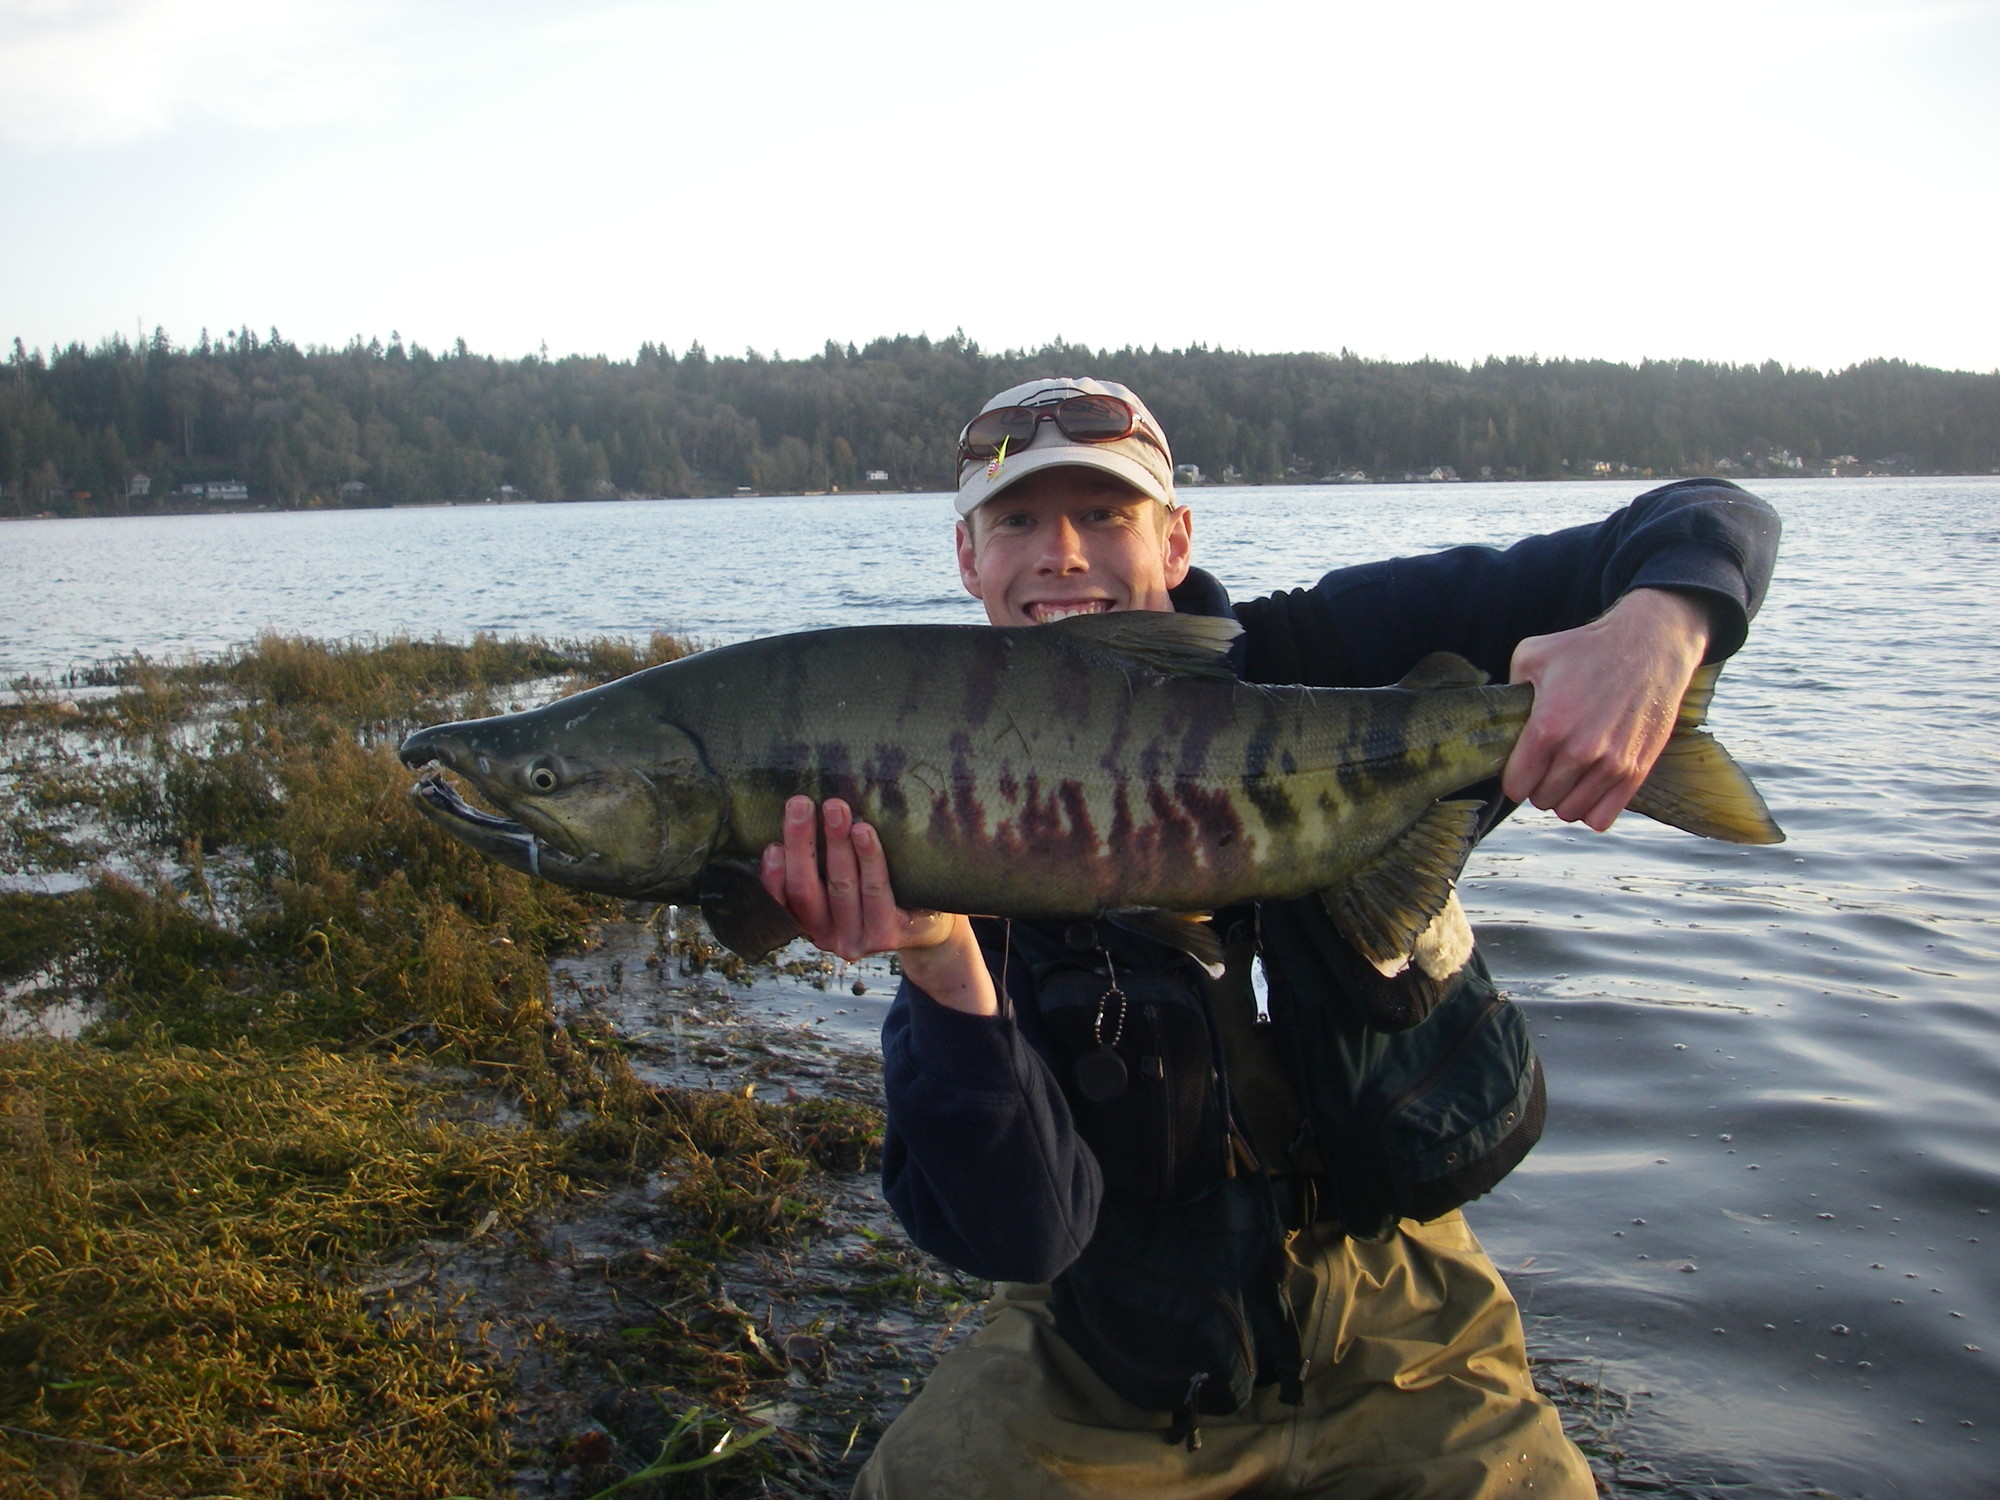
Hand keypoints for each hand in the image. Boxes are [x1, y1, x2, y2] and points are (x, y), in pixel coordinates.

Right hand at [759, 796, 996, 1014]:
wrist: (925, 926)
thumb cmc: (875, 891)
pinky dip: (869, 858)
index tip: (770, 845)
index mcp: (808, 923)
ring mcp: (856, 940)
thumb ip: (819, 862)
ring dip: (835, 844)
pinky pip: (876, 890)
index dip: (773, 876)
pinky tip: (864, 831)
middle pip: (806, 890)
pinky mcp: (886, 935)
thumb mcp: (841, 882)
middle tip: (799, 803)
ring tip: (835, 808)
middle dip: (801, 843)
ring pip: (841, 887)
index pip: (783, 901)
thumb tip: (796, 811)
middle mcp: (827, 938)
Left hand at [1502, 588, 1713, 831]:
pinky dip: (1591, 809)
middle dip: (1538, 785)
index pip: (1516, 786)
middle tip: (1547, 764)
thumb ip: (1509, 692)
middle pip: (1542, 800)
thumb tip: (1498, 719)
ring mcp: (1612, 764)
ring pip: (1571, 811)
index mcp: (1548, 726)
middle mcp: (1580, 751)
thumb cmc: (1587, 648)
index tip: (1520, 765)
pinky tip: (1589, 786)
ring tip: (1568, 774)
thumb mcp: (1531, 656)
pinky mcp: (1637, 770)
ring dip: (1564, 797)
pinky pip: (1602, 817)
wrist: (1649, 644)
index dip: (1514, 777)